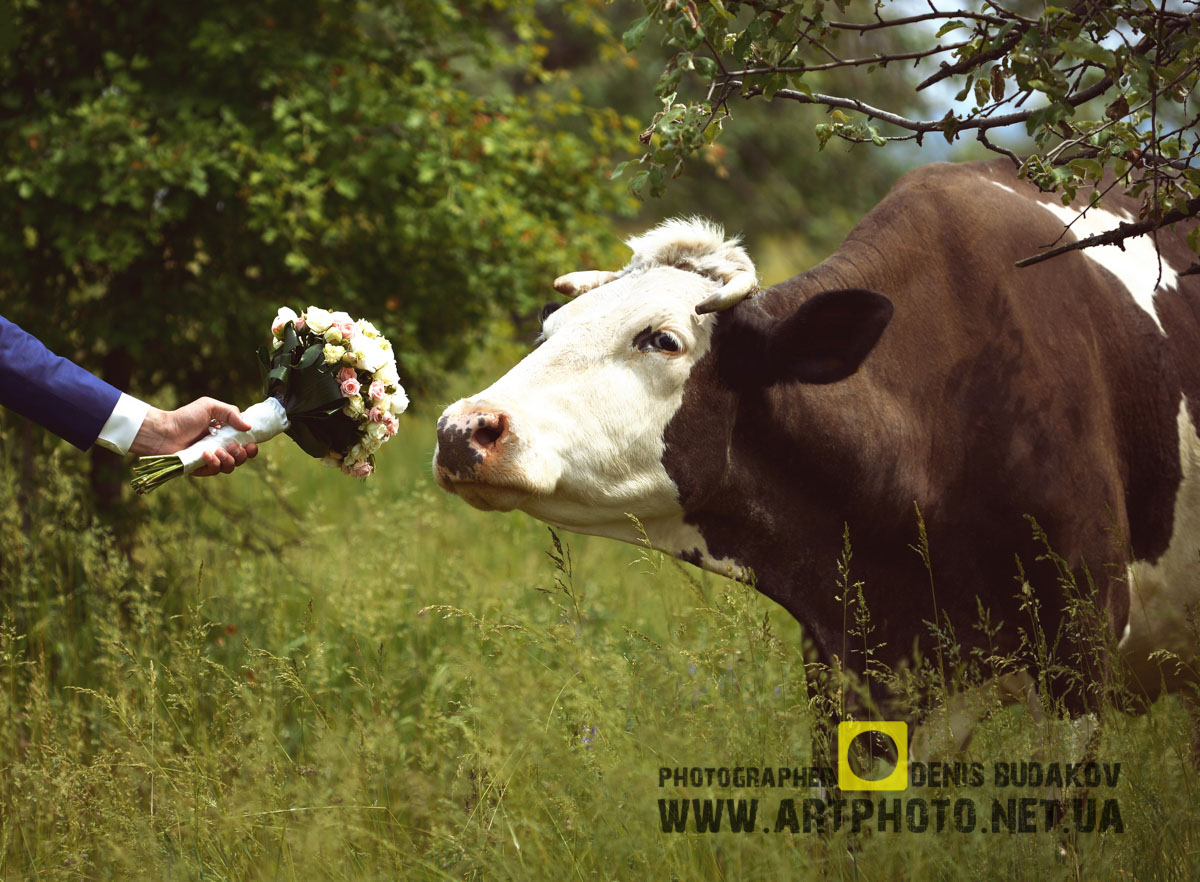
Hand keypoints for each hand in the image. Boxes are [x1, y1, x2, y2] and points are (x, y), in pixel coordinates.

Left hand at [130, 397, 259, 475]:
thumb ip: (231, 413)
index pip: (245, 443)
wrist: (163, 432)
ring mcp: (210, 459)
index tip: (251, 444)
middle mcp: (220, 447)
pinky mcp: (201, 469)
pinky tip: (206, 454)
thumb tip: (249, 427)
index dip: (251, 446)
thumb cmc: (184, 418)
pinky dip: (214, 463)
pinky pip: (215, 471)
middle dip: (242, 454)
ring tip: (218, 450)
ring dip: (229, 459)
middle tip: (235, 447)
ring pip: (230, 467)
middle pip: (241, 458)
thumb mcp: (209, 406)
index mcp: (224, 434)